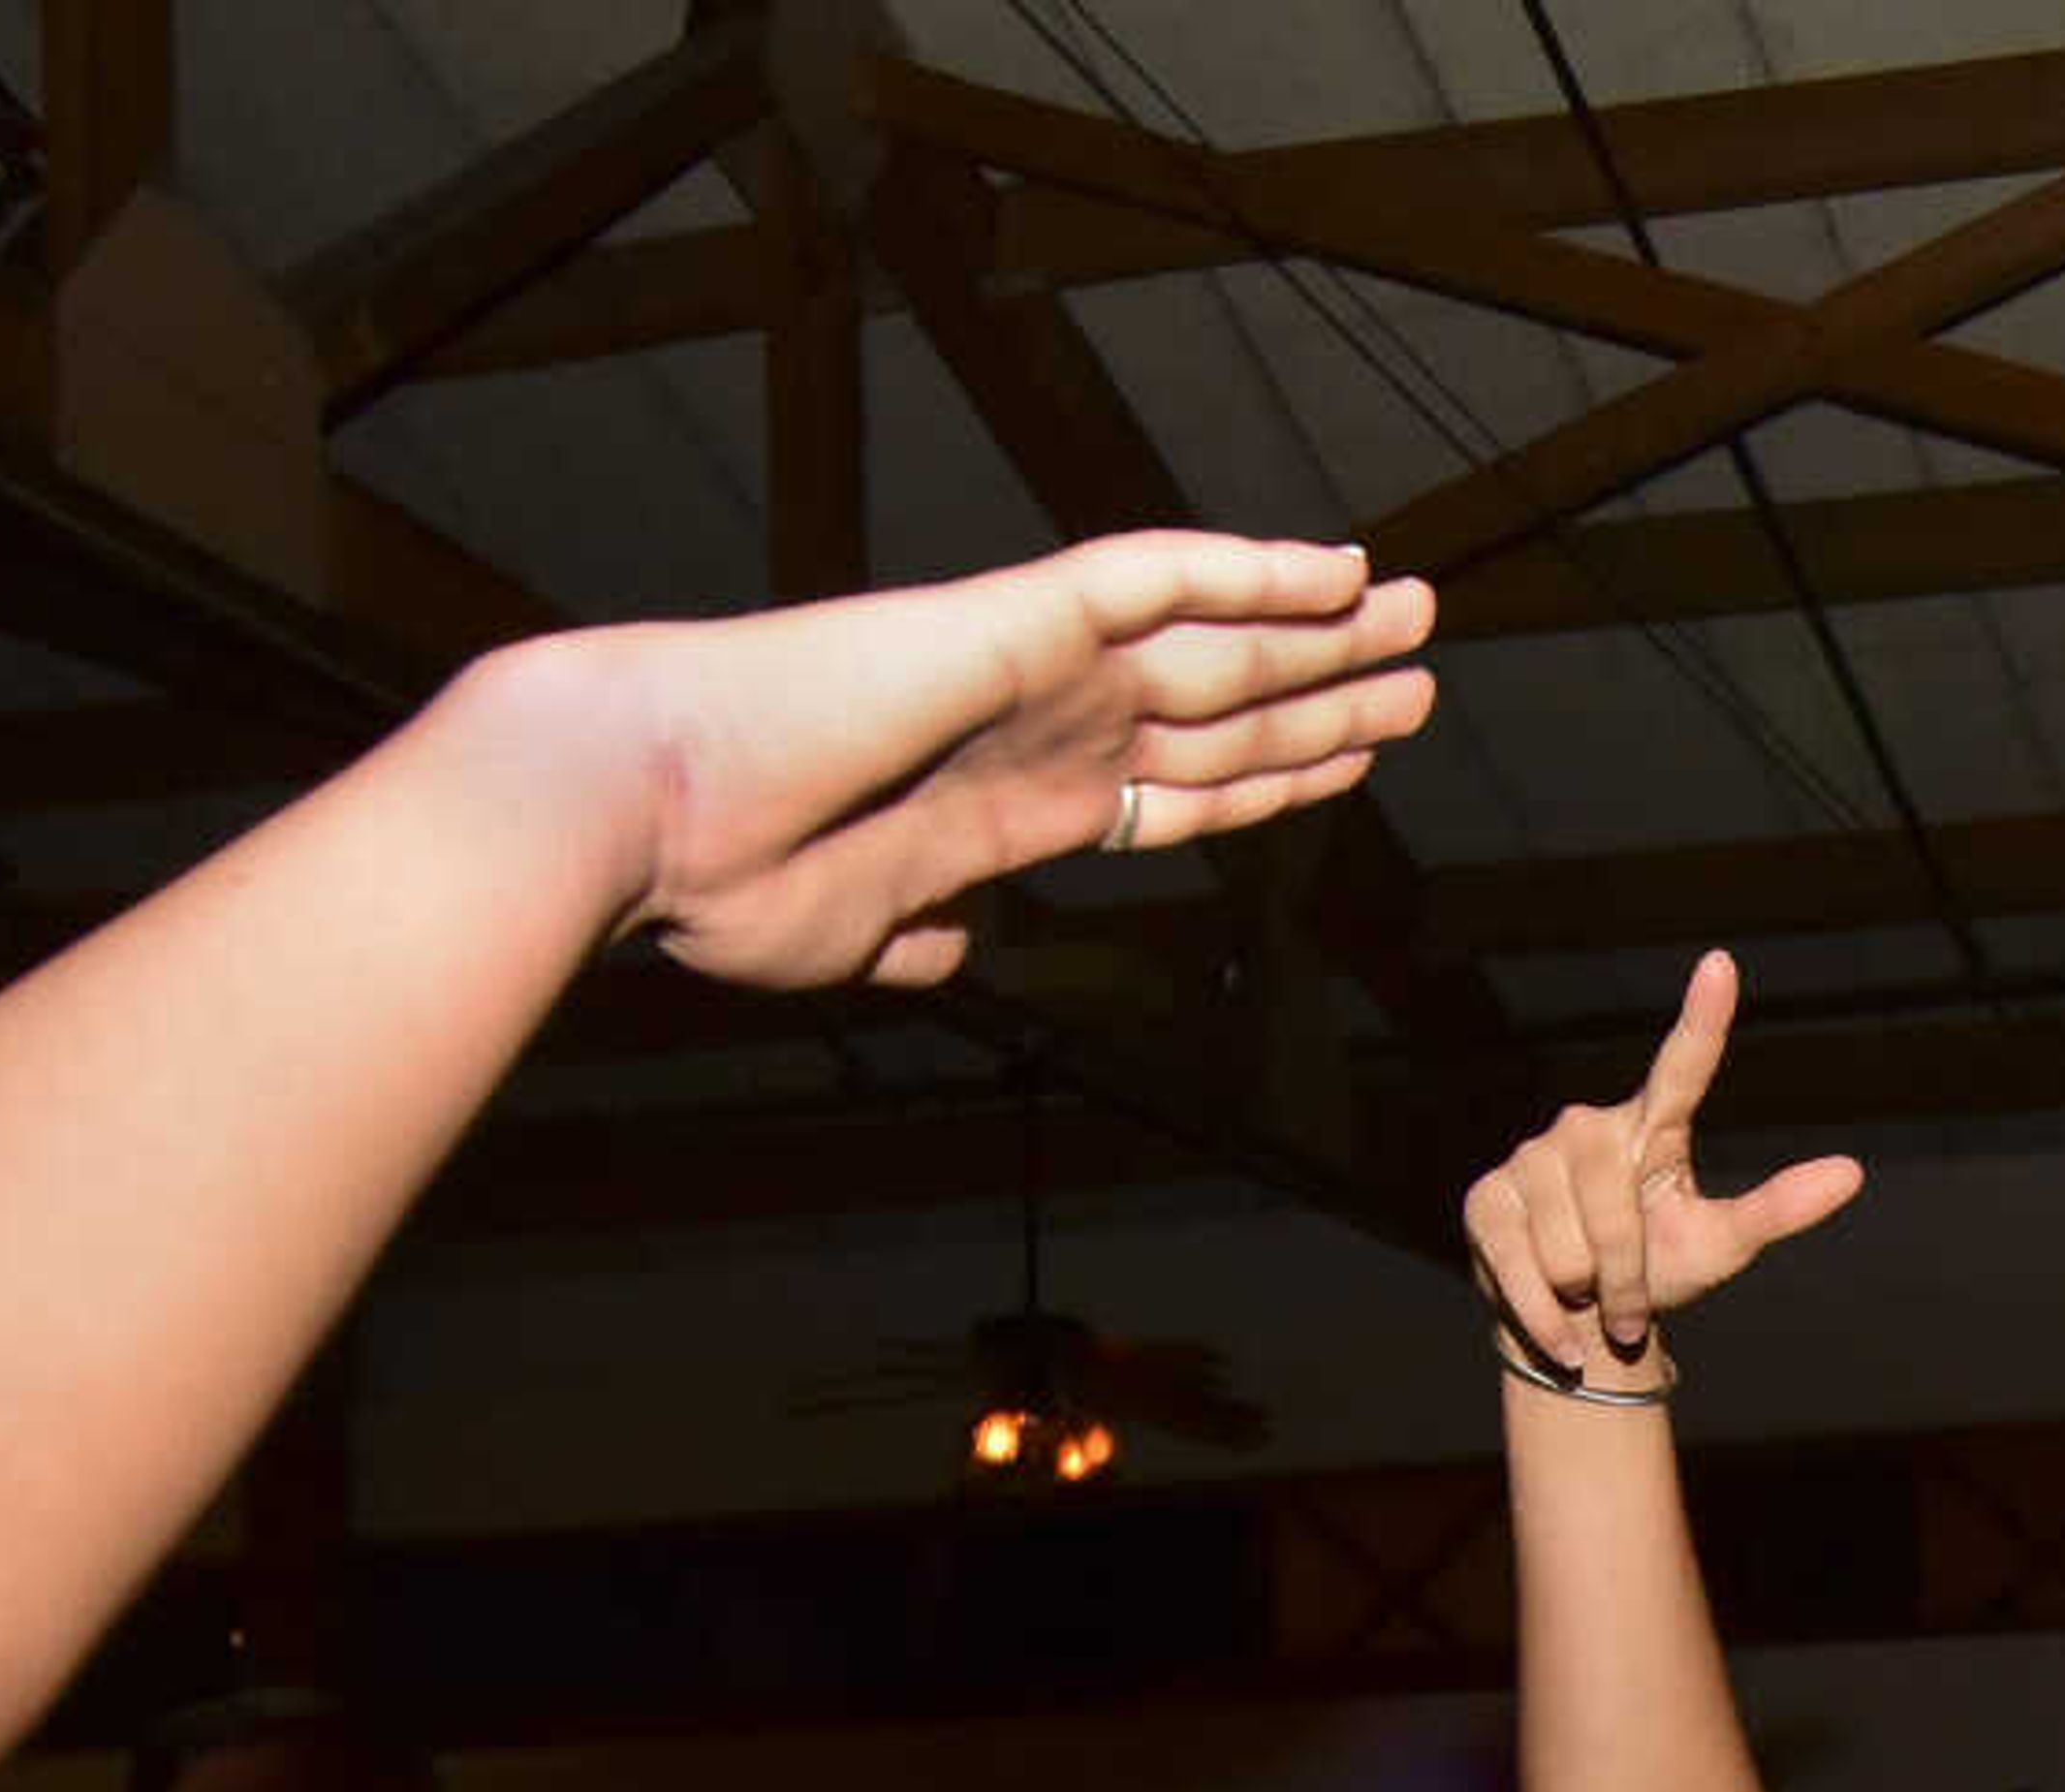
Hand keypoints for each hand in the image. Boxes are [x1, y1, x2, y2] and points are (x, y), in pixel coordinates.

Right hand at [591, 533, 1436, 999]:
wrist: (643, 814)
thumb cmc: (721, 885)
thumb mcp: (852, 943)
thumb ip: (922, 938)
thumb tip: (959, 950)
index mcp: (1008, 806)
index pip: (1172, 787)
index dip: (1267, 779)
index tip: (1345, 769)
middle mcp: (1036, 727)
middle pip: (1220, 711)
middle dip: (1324, 695)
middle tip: (1422, 675)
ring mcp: (1031, 670)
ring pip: (1218, 644)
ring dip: (1324, 633)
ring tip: (1421, 617)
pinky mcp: (1011, 622)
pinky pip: (1156, 577)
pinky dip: (1250, 569)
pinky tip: (1338, 568)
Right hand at [1463, 949, 1863, 1376]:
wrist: (1581, 1323)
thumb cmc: (1658, 1272)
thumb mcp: (1721, 1244)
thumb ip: (1777, 1208)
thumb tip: (1852, 1172)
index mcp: (1654, 1127)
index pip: (1683, 1068)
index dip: (1702, 1019)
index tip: (1722, 965)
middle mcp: (1588, 1127)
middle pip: (1613, 1216)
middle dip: (1625, 1280)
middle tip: (1625, 1300)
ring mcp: (1530, 1158)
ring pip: (1568, 1249)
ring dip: (1583, 1296)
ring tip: (1583, 1291)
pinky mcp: (1486, 1197)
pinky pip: (1520, 1265)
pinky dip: (1543, 1313)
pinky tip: (1555, 1325)